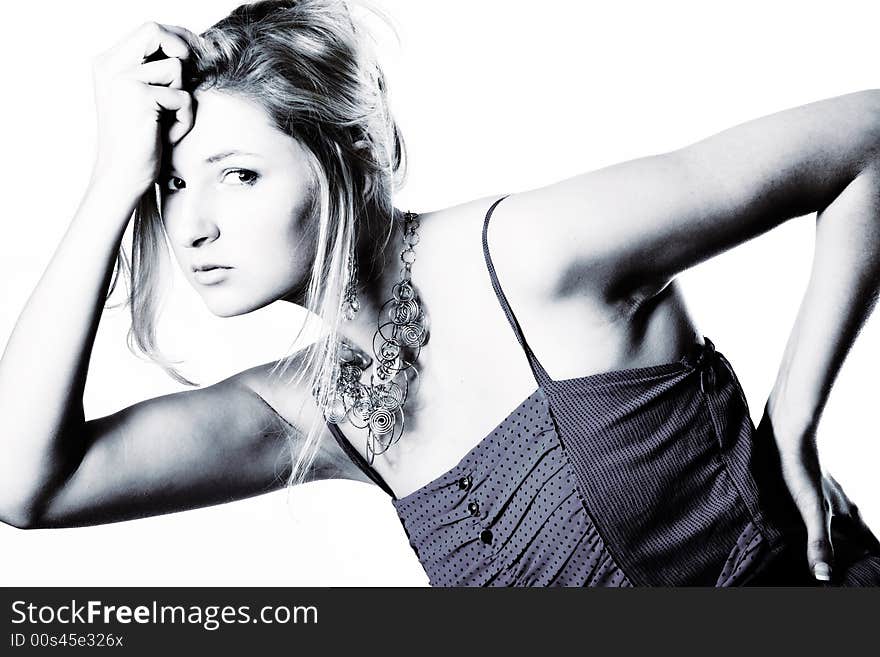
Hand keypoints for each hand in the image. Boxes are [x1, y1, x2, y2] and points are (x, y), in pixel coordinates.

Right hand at [89, 21, 197, 196]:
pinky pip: (183, 98)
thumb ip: (156, 72)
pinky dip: (184, 119)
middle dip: (182, 50)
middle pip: (155, 31)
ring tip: (167, 122)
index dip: (177, 37)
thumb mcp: (145, 99)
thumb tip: (191, 48)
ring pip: (175, 68)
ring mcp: (122, 79)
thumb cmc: (139, 142)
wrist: (123, 177)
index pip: (148, 30)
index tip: (196, 51)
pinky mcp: (140, 96)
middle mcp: (110, 66)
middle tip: (193, 74)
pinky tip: (167, 135)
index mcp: (108, 64)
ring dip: (182, 99)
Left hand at [754, 402, 878, 583]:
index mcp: (846, 512)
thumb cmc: (798, 468)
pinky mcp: (802, 483)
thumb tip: (824, 577)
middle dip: (852, 556)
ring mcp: (821, 492)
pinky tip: (795, 529)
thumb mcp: (811, 509)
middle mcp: (838, 503)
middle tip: (841, 576)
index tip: (868, 581)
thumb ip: (819, 542)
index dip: (870, 562)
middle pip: (853, 535)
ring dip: (832, 540)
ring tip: (822, 559)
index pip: (869, 544)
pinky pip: (811, 510)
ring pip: (835, 522)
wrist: (784, 429)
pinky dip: (809, 525)